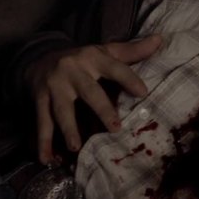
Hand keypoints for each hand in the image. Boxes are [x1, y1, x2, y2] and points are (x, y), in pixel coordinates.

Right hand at [25, 34, 161, 163]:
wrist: (38, 54)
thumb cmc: (82, 58)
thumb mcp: (105, 51)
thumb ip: (132, 50)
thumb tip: (160, 39)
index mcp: (93, 57)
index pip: (115, 68)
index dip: (129, 79)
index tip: (143, 93)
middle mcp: (73, 70)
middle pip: (89, 91)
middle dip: (102, 109)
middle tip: (115, 129)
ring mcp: (54, 86)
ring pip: (61, 109)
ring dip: (68, 129)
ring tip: (76, 147)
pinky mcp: (38, 99)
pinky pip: (41, 122)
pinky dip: (42, 142)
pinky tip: (46, 159)